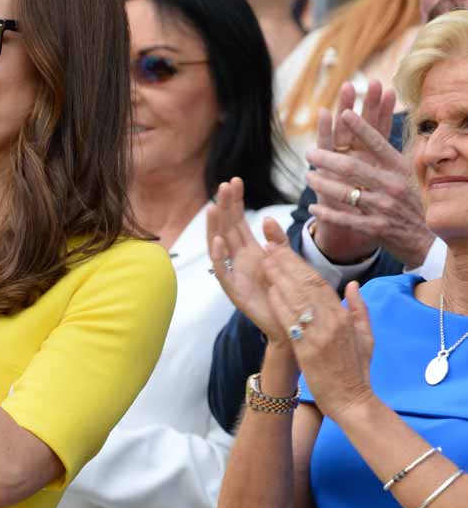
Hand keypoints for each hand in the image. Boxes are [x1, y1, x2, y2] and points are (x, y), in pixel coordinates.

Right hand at [207, 176, 285, 342]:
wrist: (292, 326)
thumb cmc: (288, 295)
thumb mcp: (286, 262)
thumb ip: (278, 242)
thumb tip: (268, 220)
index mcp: (251, 252)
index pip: (239, 221)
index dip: (236, 202)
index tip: (235, 181)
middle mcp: (239, 261)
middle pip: (228, 228)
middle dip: (226, 206)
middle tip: (224, 184)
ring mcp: (235, 275)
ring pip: (220, 247)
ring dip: (216, 227)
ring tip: (214, 208)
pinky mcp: (235, 292)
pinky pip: (223, 273)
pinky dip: (219, 257)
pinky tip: (218, 241)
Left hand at [263, 239, 374, 417]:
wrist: (353, 401)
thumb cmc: (357, 372)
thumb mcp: (366, 337)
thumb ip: (359, 309)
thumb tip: (353, 285)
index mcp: (344, 317)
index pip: (320, 283)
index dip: (300, 264)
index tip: (284, 250)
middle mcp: (333, 321)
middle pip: (307, 284)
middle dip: (287, 263)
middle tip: (269, 246)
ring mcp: (321, 335)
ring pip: (299, 298)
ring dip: (280, 277)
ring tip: (265, 260)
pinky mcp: (308, 350)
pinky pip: (293, 322)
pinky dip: (281, 304)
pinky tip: (270, 290)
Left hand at [305, 81, 431, 268]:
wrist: (424, 238)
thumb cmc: (410, 202)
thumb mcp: (406, 176)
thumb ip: (387, 160)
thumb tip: (367, 134)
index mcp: (400, 169)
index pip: (378, 143)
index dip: (361, 127)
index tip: (344, 113)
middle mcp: (392, 186)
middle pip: (352, 167)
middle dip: (326, 159)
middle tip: (309, 153)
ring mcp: (384, 208)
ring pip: (344, 193)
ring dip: (322, 184)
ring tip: (308, 177)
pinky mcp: (375, 228)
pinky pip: (345, 219)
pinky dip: (326, 214)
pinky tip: (313, 209)